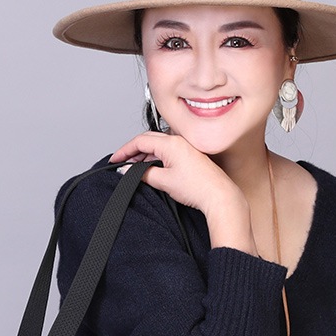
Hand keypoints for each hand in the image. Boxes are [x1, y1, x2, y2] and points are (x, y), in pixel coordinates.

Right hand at [109, 132, 240, 217]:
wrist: (219, 196)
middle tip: (122, 163)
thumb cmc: (197, 188)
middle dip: (133, 151)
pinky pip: (167, 152)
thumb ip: (142, 174)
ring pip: (158, 146)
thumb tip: (128, 171)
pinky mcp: (190, 156)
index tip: (115, 159)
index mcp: (171, 143)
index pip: (141, 140)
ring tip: (134, 169)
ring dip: (144, 155)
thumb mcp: (163, 181)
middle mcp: (178, 141)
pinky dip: (156, 158)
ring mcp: (185, 148)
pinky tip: (151, 169)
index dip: (125, 150)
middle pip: (148, 140)